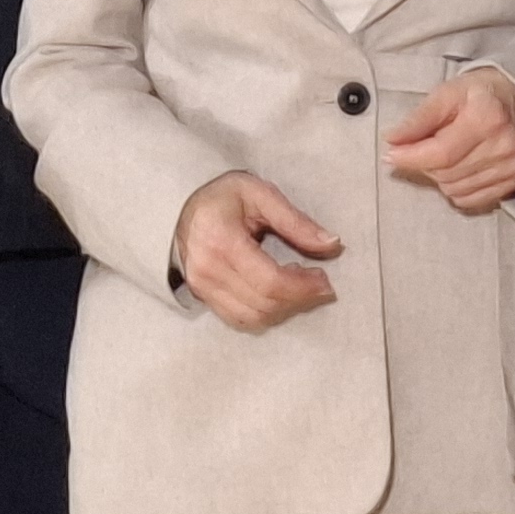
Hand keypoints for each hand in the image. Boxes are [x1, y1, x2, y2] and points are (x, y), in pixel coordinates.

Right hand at [172, 172, 343, 331]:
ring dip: (284, 309)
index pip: (270, 281)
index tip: (325, 280)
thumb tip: (333, 244)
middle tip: (319, 283)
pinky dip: (265, 312)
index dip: (302, 287)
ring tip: (299, 286)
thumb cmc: (223, 196)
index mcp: (222, 241)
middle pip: (264, 303)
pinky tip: (277, 292)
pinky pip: (239, 318)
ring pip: (253, 317)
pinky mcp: (202, 296)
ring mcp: (201, 287)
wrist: (180, 206)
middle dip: (299, 299)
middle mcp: (208, 270)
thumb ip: (296, 221)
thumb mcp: (261, 195)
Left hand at [386, 68, 514, 215]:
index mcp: (485, 118)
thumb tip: (392, 140)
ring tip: (444, 155)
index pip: (440, 152)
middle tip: (422, 147)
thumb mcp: (448, 93)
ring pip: (455, 189)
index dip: (410, 157)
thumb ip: (419, 118)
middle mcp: (502, 146)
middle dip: (424, 164)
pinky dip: (456, 189)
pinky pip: (471, 200)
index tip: (390, 155)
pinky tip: (458, 169)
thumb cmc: (481, 94)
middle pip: (446, 173)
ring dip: (440, 177)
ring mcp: (510, 168)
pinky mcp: (513, 183)